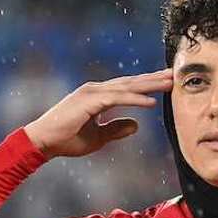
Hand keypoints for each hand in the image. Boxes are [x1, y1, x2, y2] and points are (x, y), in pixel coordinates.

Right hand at [23, 69, 172, 158]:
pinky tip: (151, 102)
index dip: (148, 85)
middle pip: (131, 82)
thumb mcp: (99, 137)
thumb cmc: (67, 140)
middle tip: (175, 74)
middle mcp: (96, 90)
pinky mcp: (88, 101)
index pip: (128, 88)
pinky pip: (117, 99)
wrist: (43, 143)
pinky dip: (135, 100)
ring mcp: (91, 93)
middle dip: (154, 78)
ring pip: (127, 87)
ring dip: (149, 85)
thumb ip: (116, 129)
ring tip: (170, 83)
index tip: (167, 82)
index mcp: (98, 96)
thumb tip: (137, 125)